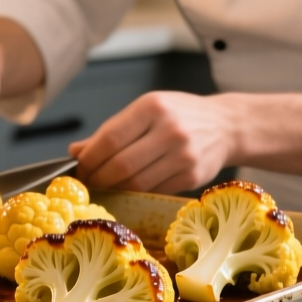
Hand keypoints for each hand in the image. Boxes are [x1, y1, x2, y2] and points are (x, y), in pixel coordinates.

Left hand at [69, 92, 235, 193]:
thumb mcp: (146, 110)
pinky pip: (153, 191)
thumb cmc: (179, 115)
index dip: (89, 158)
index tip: (79, 167)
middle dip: (98, 178)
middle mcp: (170, 130)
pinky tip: (127, 190)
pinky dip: (135, 194)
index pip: (110, 138)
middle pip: (121, 165)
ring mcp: (184, 156)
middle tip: (88, 182)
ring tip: (103, 187)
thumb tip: (75, 151)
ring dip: (114, 190)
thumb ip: (112, 130)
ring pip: (136, 183)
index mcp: (153, 107)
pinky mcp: (192, 176)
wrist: (226, 126)